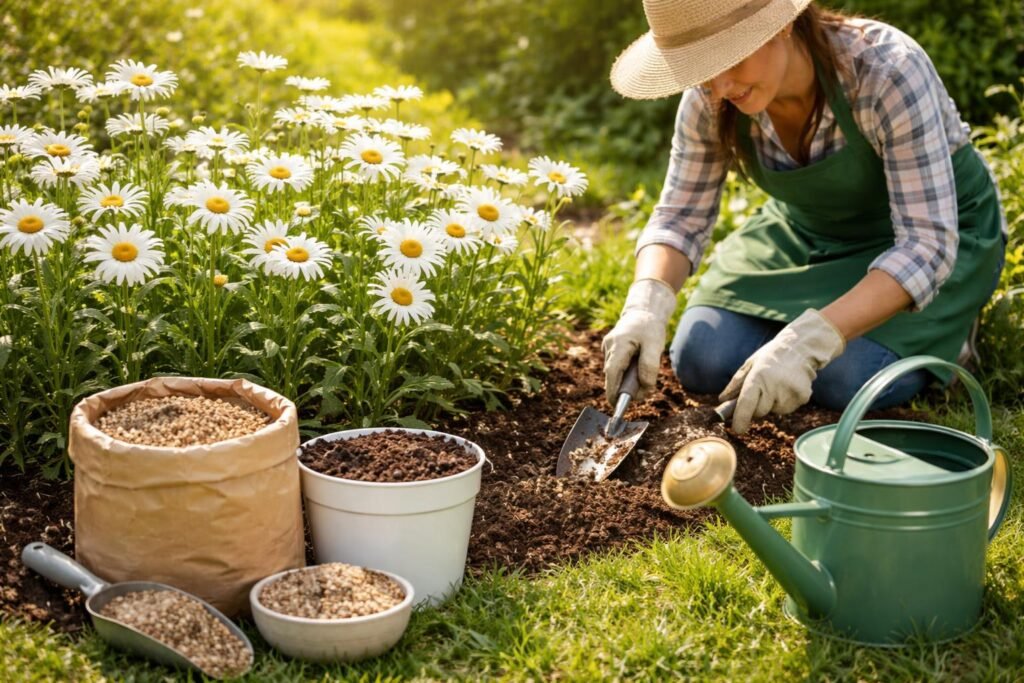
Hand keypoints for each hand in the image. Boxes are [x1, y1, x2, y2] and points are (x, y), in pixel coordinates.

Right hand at [602, 278, 677, 403]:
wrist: (643, 311)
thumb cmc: (650, 328)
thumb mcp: (656, 346)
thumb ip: (649, 367)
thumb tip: (643, 389)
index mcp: (619, 343)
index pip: (612, 372)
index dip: (613, 390)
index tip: (616, 405)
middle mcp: (609, 346)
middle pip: (612, 374)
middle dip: (624, 386)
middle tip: (641, 390)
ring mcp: (607, 347)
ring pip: (615, 371)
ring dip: (626, 377)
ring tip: (640, 366)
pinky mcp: (608, 349)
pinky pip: (616, 366)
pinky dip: (625, 370)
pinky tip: (635, 361)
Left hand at [719, 309, 845, 433]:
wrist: (801, 348)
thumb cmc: (771, 356)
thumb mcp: (750, 364)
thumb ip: (736, 384)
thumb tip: (723, 400)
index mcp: (758, 377)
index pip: (746, 404)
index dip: (740, 419)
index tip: (737, 429)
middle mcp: (774, 386)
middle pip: (759, 412)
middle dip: (756, 407)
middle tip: (762, 390)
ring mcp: (790, 393)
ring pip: (774, 411)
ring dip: (772, 404)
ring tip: (777, 384)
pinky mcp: (802, 397)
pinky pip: (788, 409)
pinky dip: (785, 402)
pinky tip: (787, 387)